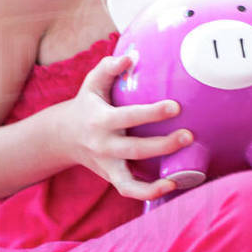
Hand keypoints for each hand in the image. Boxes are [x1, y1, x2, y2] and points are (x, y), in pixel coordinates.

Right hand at [67, 53, 190, 200]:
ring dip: (155, 183)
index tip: (175, 106)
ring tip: (179, 176)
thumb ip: (109, 67)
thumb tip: (131, 57)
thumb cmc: (87, 104)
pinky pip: (130, 191)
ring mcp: (107, 165)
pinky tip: (171, 186)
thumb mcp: (92, 83)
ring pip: (130, 181)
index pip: (128, 116)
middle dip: (163, 145)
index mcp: (100, 119)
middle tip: (189, 135)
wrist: (63, 136)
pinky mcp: (112, 177)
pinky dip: (148, 194)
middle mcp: (103, 145)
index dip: (152, 113)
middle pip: (135, 149)